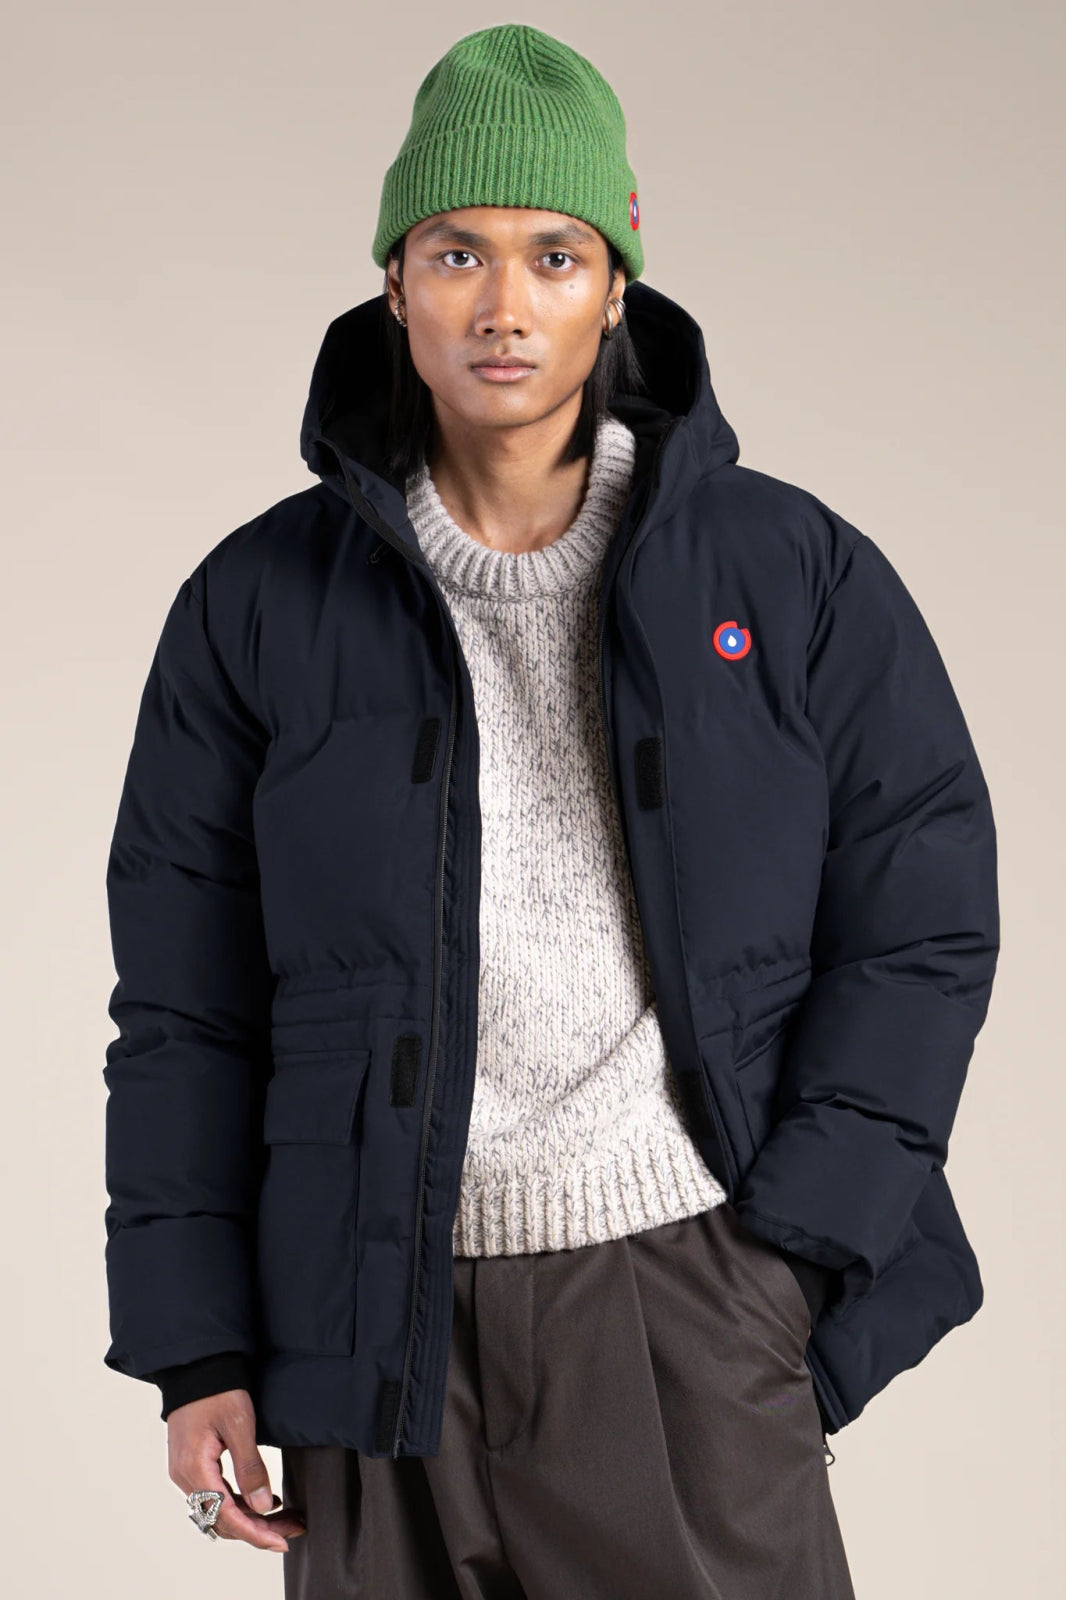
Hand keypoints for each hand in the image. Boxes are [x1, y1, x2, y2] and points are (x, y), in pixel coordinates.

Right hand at [167, 1388, 305, 1552]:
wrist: (197, 1367)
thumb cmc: (218, 1390)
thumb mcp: (239, 1424)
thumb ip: (250, 1467)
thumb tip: (263, 1506)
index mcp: (195, 1468)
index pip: (225, 1515)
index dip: (255, 1533)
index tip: (281, 1541)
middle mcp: (185, 1477)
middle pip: (223, 1518)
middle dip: (260, 1528)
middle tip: (294, 1527)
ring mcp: (186, 1473)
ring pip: (221, 1510)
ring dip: (252, 1518)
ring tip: (287, 1517)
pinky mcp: (193, 1466)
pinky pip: (216, 1496)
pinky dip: (241, 1503)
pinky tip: (266, 1501)